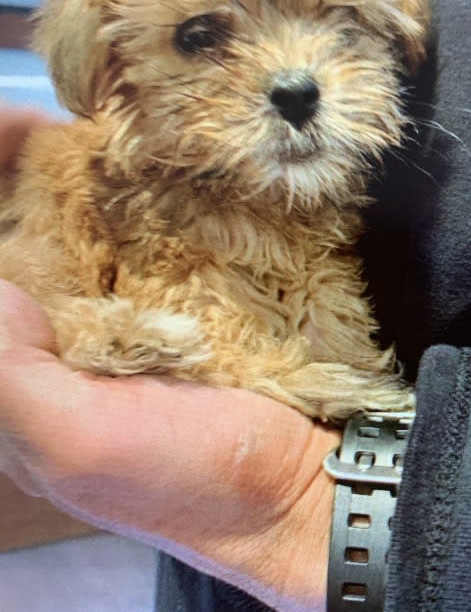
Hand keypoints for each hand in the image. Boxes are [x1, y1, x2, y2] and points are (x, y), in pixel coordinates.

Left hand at [0, 108, 338, 611]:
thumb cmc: (187, 480)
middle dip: (26, 176)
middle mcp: (64, 333)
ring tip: (100, 126)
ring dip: (81, 172)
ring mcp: (130, 312)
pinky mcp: (188, 297)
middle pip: (25, 236)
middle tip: (52, 121)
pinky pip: (150, 231)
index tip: (18, 134)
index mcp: (19, 369)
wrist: (301, 490)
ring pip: (81, 224)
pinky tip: (158, 160)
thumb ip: (12, 373)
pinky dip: (145, 190)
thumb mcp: (78, 444)